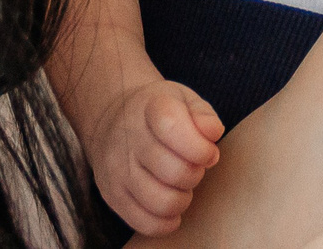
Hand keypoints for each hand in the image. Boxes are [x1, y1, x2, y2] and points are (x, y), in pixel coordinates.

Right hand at [89, 77, 224, 236]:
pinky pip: (145, 223)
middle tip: (194, 168)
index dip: (199, 147)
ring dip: (182, 199)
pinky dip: (167, 222)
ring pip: (162, 202)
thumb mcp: (182, 100)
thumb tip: (213, 133)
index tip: (209, 152)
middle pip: (174, 172)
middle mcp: (128, 139)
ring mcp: (117, 170)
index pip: (173, 127)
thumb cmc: (155, 113)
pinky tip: (171, 206)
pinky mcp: (112, 196)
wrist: (110, 120)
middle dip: (195, 174)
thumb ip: (203, 115)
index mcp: (149, 109)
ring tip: (181, 186)